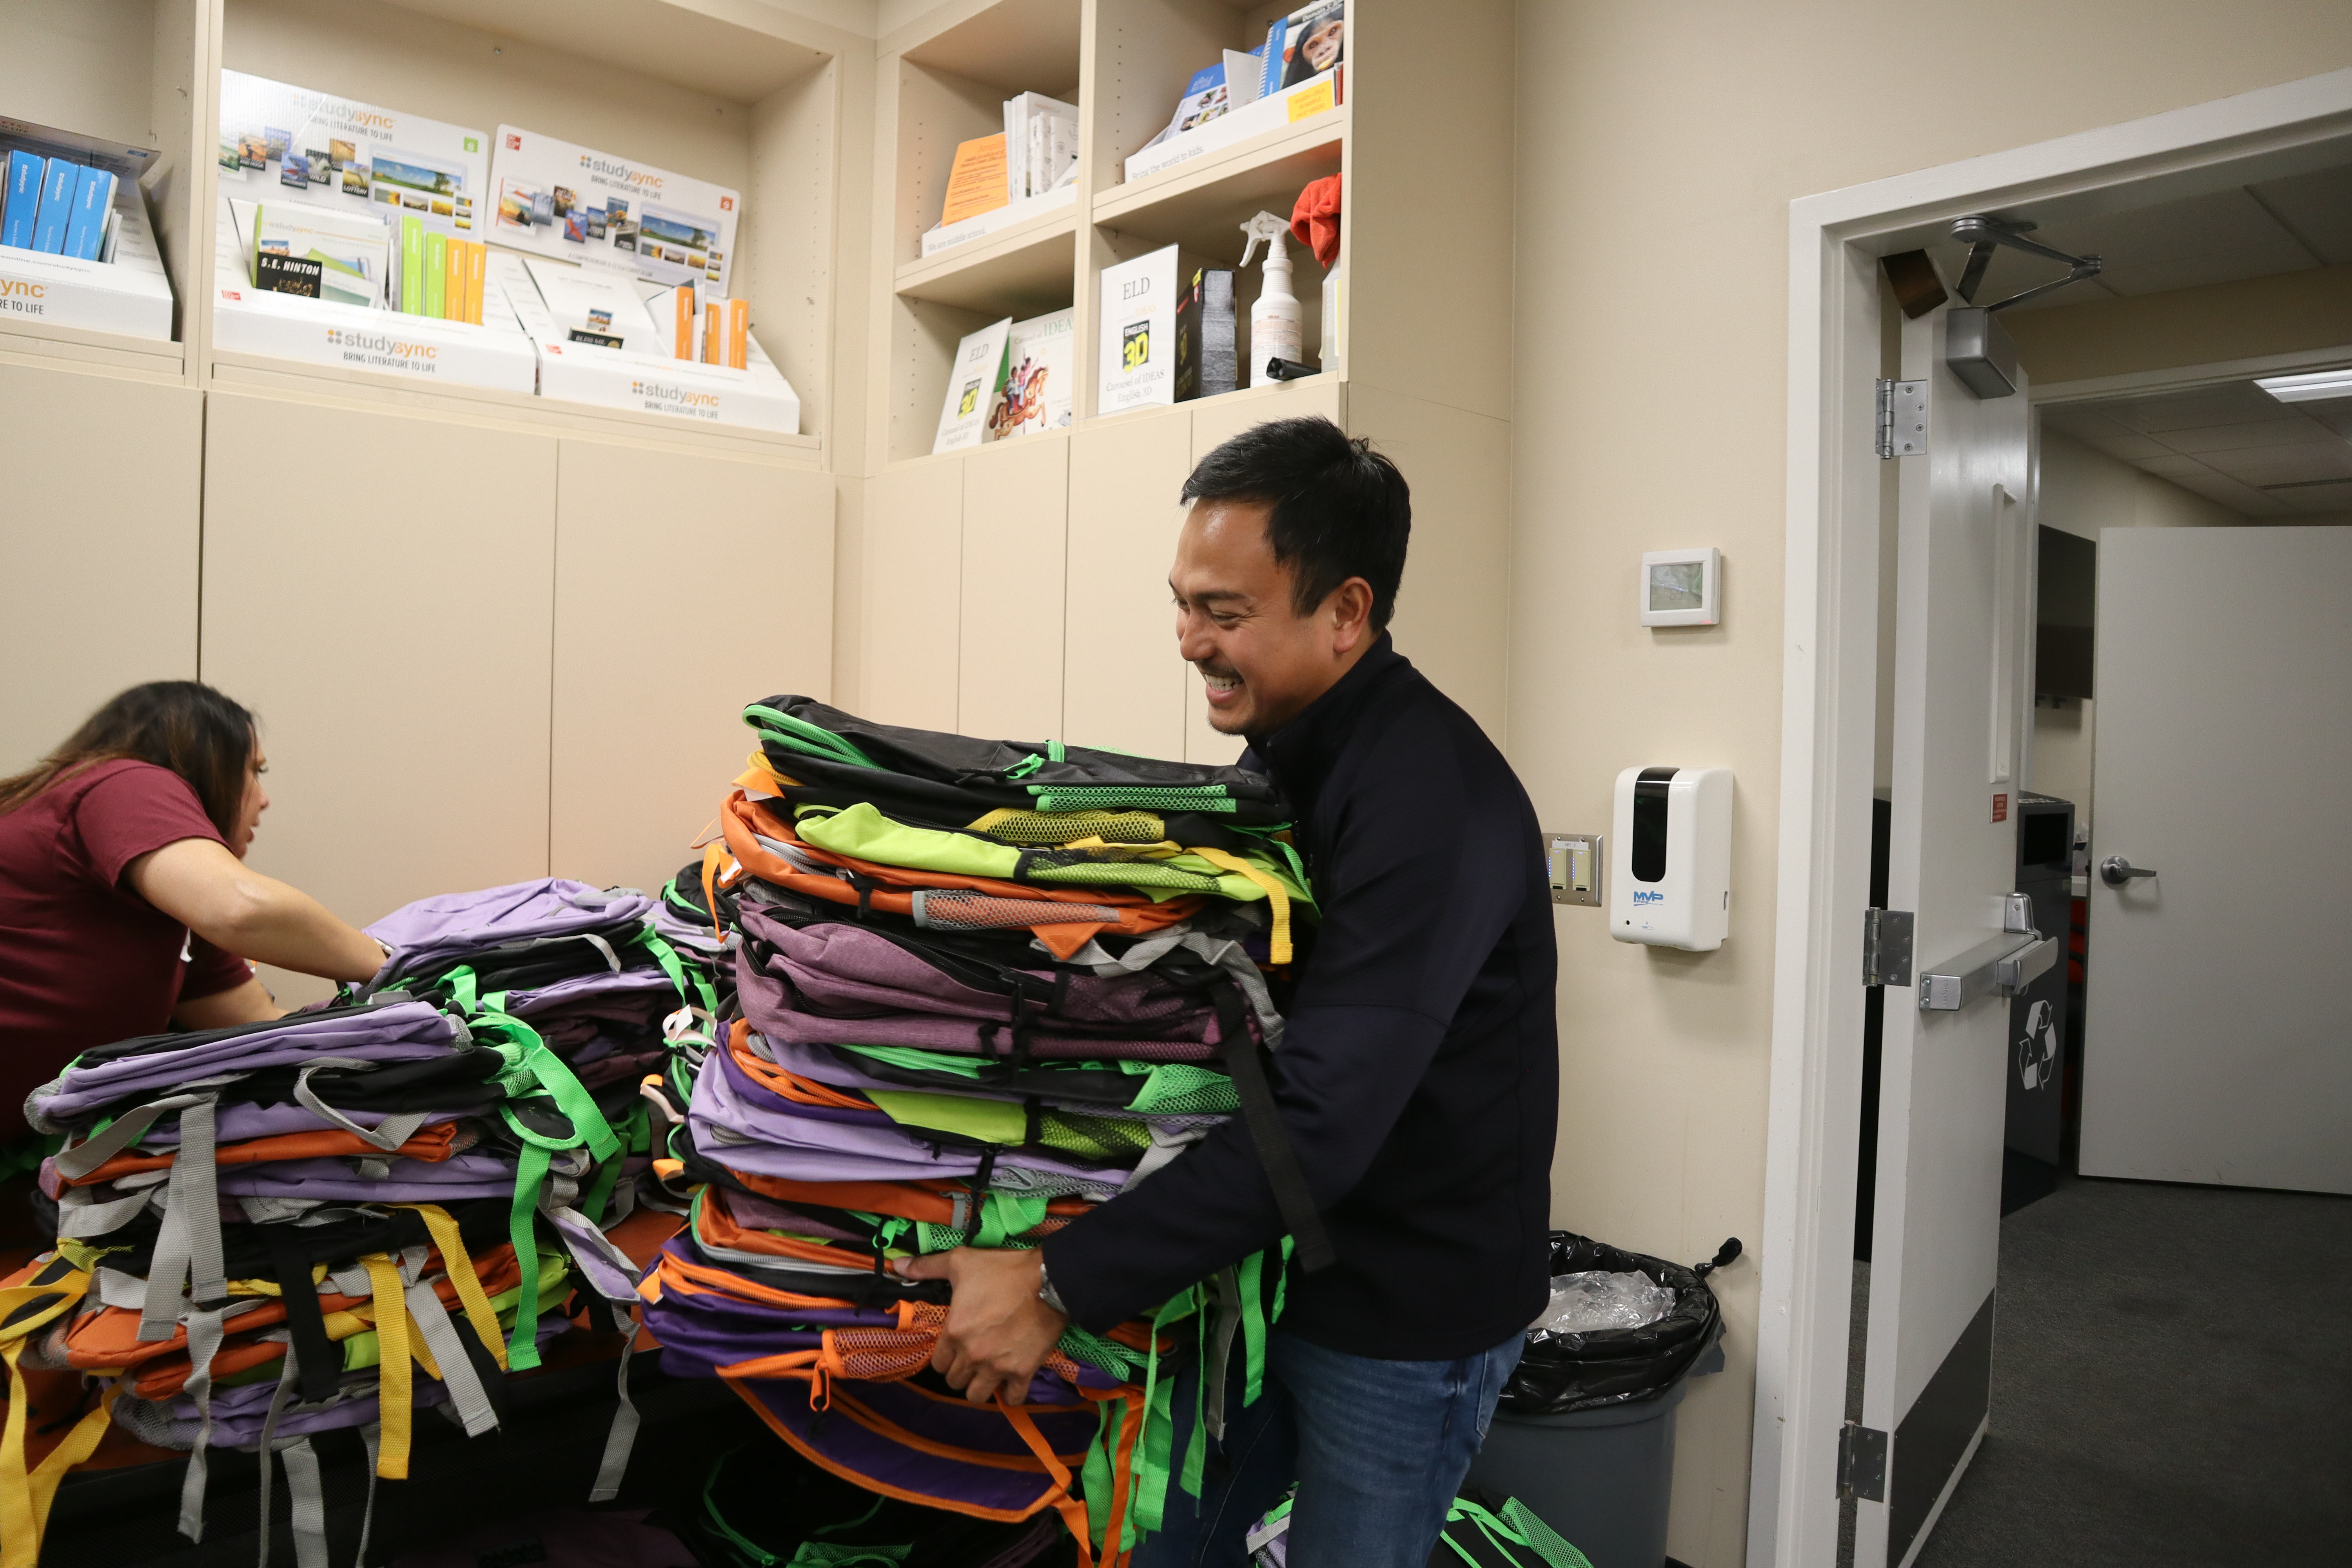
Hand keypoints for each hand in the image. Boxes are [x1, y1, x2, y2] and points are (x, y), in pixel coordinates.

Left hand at [894, 1247, 1066, 1406]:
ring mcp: (998, 1366)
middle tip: (973, 1357)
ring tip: (988, 1372)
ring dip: (980, 1386)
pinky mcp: (1023, 1371)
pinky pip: (1011, 1399)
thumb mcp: (962, 1261)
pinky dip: (1009, 1394)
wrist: (1048, 1279)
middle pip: (955, 1381)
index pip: (938, 1364)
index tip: (956, 1347)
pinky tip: (1009, 1382)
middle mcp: (972, 1354)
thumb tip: (897, 1266)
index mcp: (954, 1332)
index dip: (946, 1356)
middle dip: (961, 1371)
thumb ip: (928, 1267)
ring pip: (977, 1396)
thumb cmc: (1003, 1270)